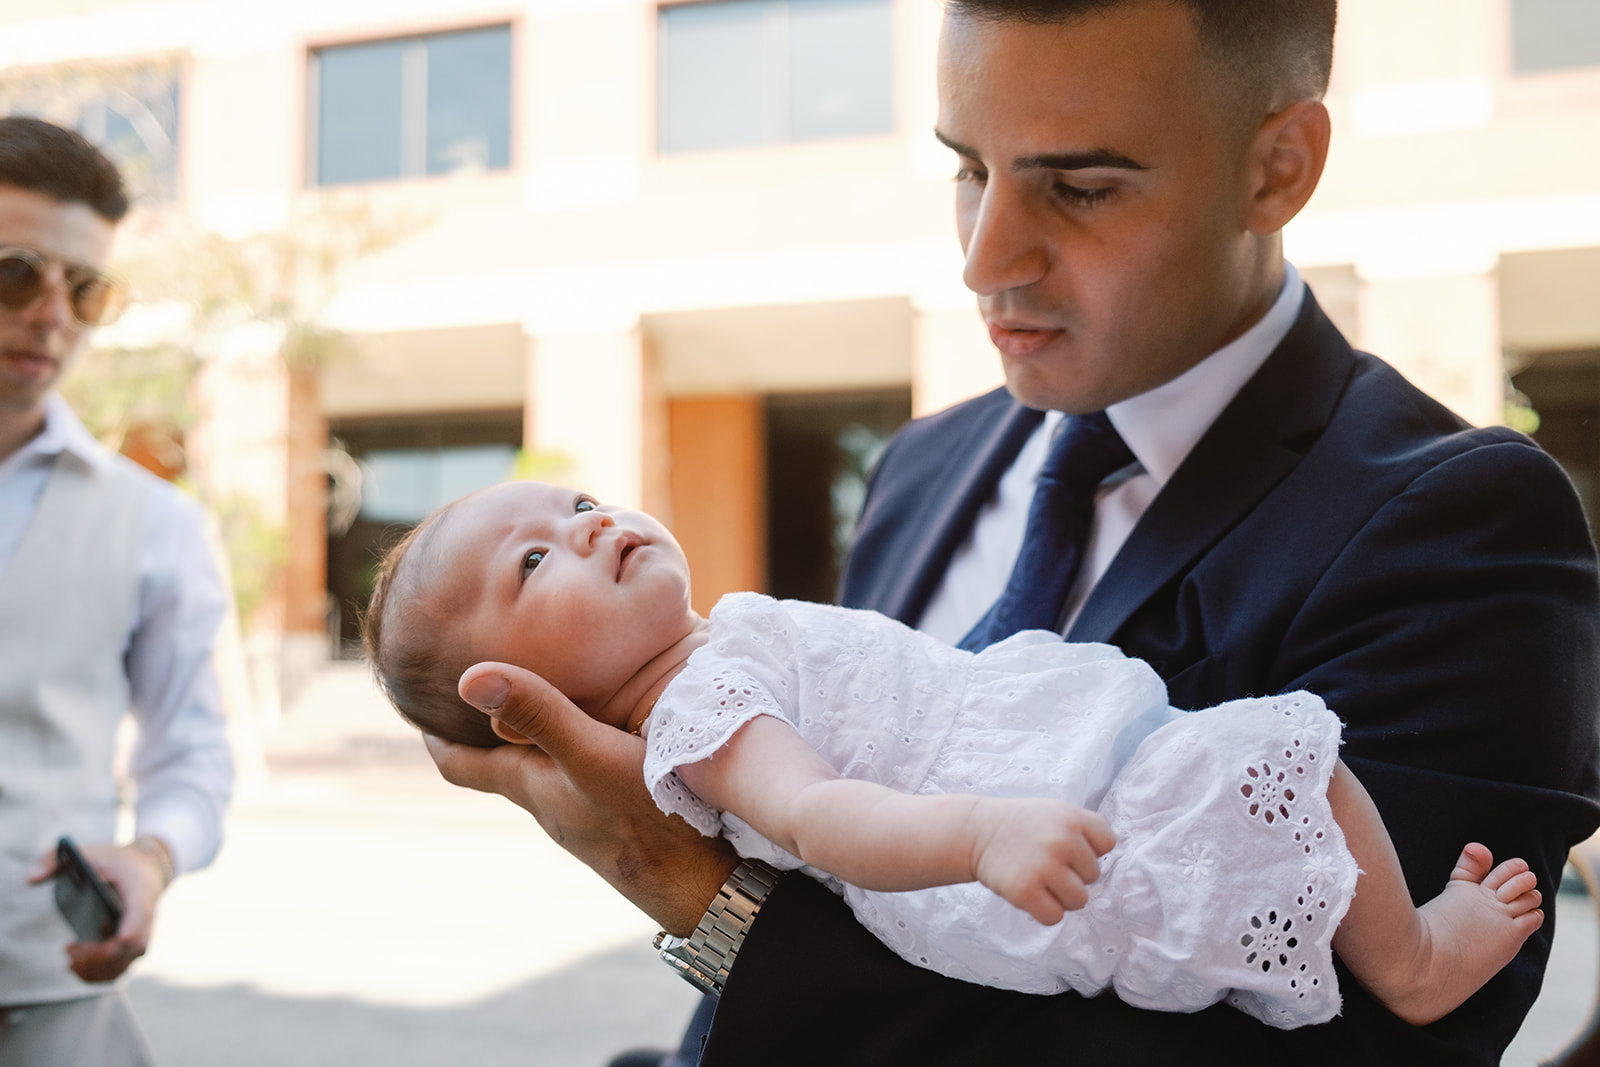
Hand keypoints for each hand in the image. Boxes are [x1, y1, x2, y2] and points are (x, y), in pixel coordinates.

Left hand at [28, 840, 168, 981]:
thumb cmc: (114, 860)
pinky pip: (121, 968)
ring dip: (96, 968)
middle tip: (70, 950)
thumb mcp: (88, 851)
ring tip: (70, 958)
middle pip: (133, 947)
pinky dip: (99, 974)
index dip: (128, 931)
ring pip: (127, 962)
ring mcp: (144, 933)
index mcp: (140, 889)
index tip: (105, 942)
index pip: (142, 913)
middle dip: (99, 955)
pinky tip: (78, 966)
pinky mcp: (135, 946)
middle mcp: (148, 915)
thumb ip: (55, 859)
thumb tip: (31, 879)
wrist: (148, 866)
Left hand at [425, 661, 738, 934]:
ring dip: (533, 733)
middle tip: (481, 680)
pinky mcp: (617, 817)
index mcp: (529, 785)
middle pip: (499, 762)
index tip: (419, 702)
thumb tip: (469, 678)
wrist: (702, 886)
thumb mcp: (592, 755)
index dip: (435, 734)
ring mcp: (584, 813)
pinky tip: (603, 726)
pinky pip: (580, 774)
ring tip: (540, 691)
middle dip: (486, 723)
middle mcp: (549, 803)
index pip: (459, 763)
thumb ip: (541, 714)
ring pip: (543, 767)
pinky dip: (574, 745)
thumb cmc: (646, 818)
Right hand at [970, 798, 1115, 924]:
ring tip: (1040, 881)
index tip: (1066, 847)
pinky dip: (1043, 911)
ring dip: (1062, 897)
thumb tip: (1108, 867)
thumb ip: (1085, 831)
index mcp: (1072, 817)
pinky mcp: (1025, 890)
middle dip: (1073, 875)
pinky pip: (1054, 917)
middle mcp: (1062, 840)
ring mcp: (1044, 866)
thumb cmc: (1022, 825)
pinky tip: (1030, 894)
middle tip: (1046, 863)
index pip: (1107, 844)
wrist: (976, 831)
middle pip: (1094, 877)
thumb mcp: (1057, 812)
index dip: (1088, 850)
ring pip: (1079, 901)